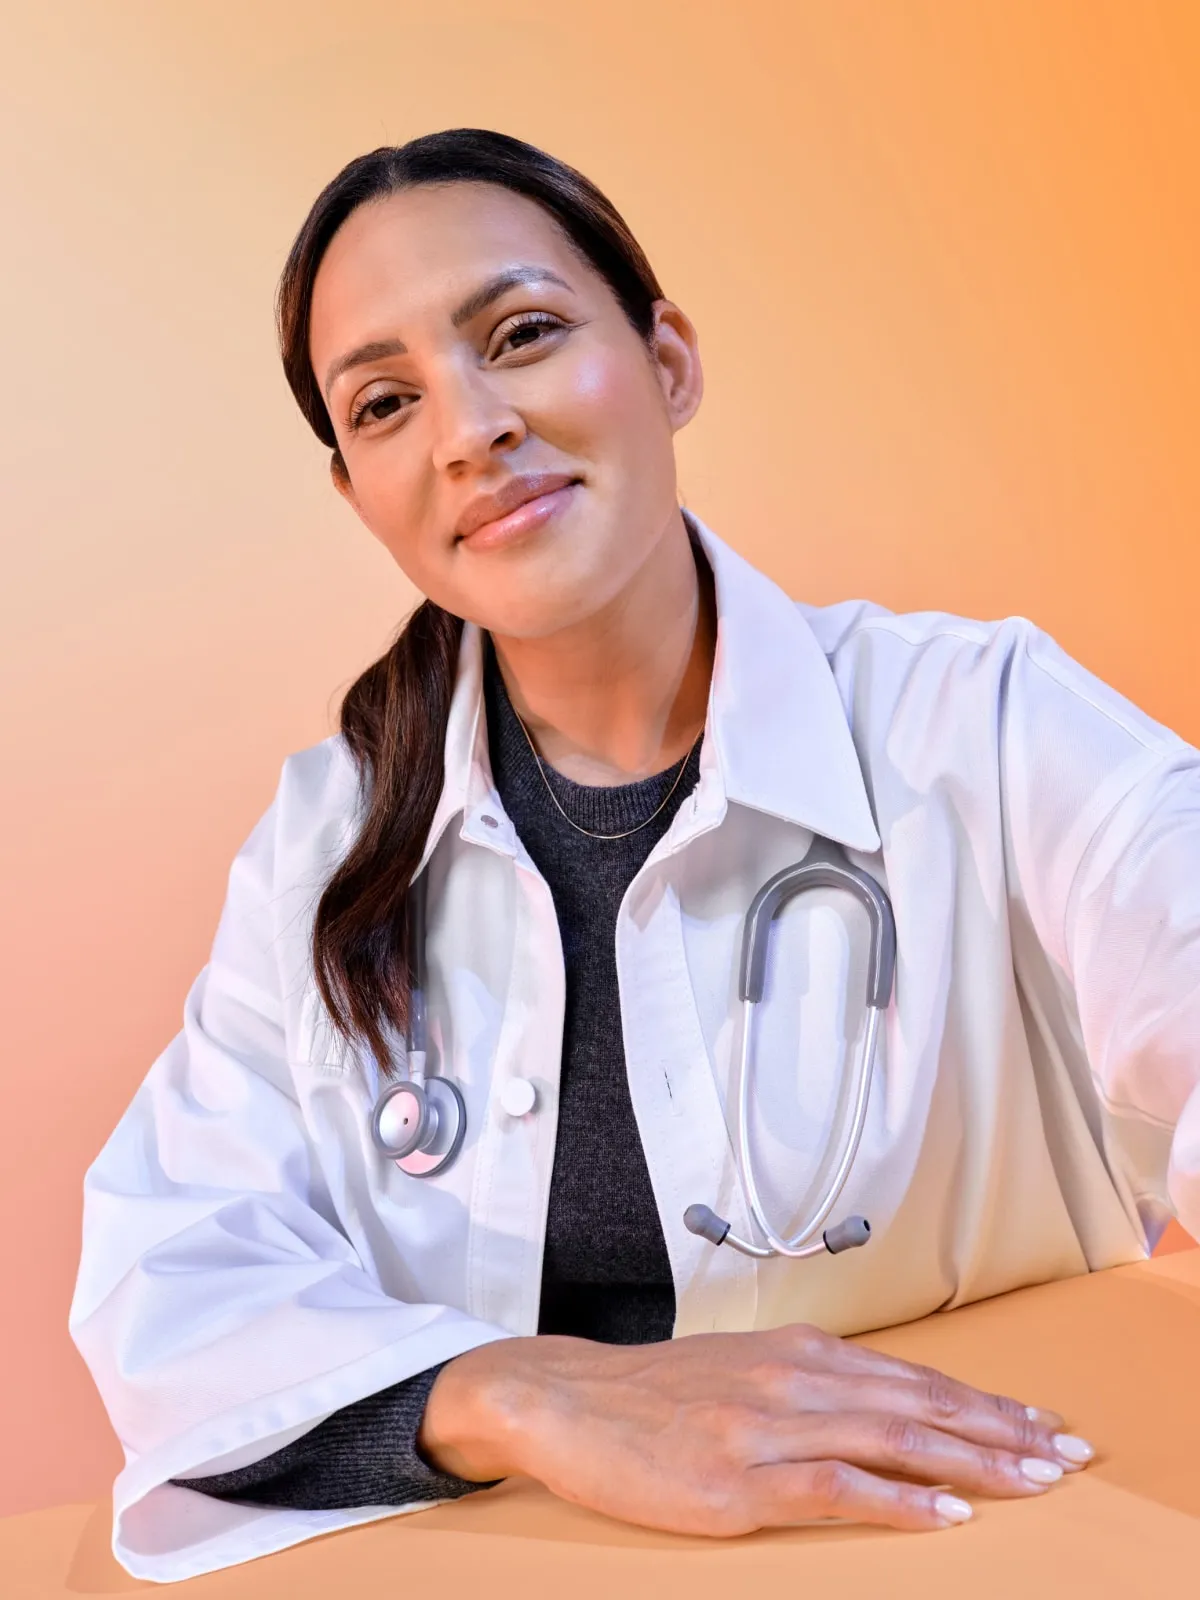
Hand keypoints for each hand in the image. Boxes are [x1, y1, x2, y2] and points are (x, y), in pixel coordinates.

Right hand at [418, 1322, 1094, 1534]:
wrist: (567, 1397)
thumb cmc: (652, 1392)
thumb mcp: (742, 1366)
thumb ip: (810, 1381)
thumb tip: (881, 1403)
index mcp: (798, 1352)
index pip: (913, 1378)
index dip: (984, 1403)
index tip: (1040, 1423)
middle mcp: (794, 1378)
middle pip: (920, 1403)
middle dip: (1002, 1430)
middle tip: (1068, 1453)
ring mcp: (768, 1426)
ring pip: (893, 1437)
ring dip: (973, 1460)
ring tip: (1035, 1478)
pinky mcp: (739, 1478)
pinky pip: (835, 1487)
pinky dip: (897, 1500)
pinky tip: (943, 1514)